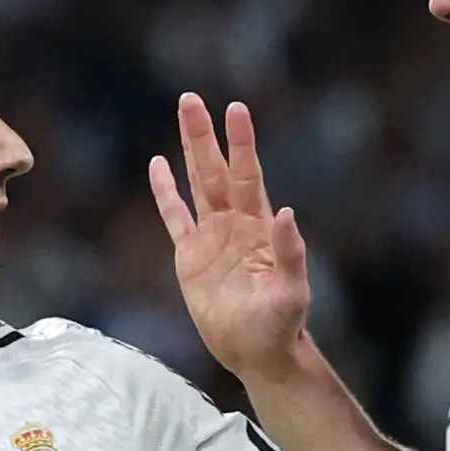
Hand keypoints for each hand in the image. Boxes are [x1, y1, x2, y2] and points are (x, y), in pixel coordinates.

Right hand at [149, 95, 312, 383]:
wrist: (256, 351)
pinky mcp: (188, 257)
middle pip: (215, 169)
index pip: (247, 175)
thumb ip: (290, 253)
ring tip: (181, 114)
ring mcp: (210, 237)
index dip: (241, 143)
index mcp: (259, 226)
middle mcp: (233, 223)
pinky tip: (157, 165)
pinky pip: (174, 217)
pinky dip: (165, 192)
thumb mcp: (292, 291)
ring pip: (195, 184)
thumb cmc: (281, 324)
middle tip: (192, 99)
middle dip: (205, 135)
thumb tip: (285, 214)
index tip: (236, 108)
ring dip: (188, 150)